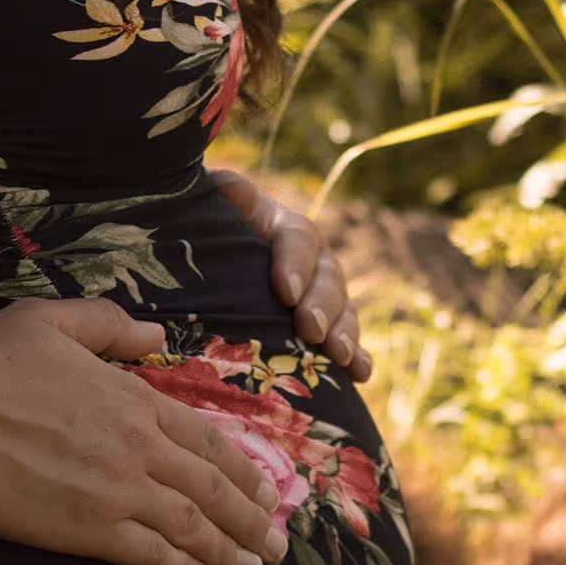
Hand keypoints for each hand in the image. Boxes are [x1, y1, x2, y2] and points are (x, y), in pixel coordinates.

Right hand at [0, 298, 287, 564]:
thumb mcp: (51, 319)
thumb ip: (110, 325)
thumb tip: (156, 335)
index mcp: (133, 397)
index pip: (206, 438)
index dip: (242, 469)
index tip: (264, 491)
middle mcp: (137, 444)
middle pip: (212, 486)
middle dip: (250, 518)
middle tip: (276, 543)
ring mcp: (116, 489)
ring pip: (192, 524)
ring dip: (230, 550)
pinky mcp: (86, 528)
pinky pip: (151, 554)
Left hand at [210, 167, 370, 382]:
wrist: (208, 264)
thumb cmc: (204, 237)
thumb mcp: (208, 212)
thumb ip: (220, 198)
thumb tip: (236, 189)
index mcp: (283, 227)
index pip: (299, 239)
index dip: (295, 264)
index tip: (285, 292)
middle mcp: (311, 260)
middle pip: (328, 278)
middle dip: (322, 305)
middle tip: (311, 330)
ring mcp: (321, 295)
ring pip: (343, 311)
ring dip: (345, 334)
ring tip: (340, 357)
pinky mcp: (323, 329)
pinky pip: (346, 343)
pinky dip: (357, 358)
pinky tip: (361, 375)